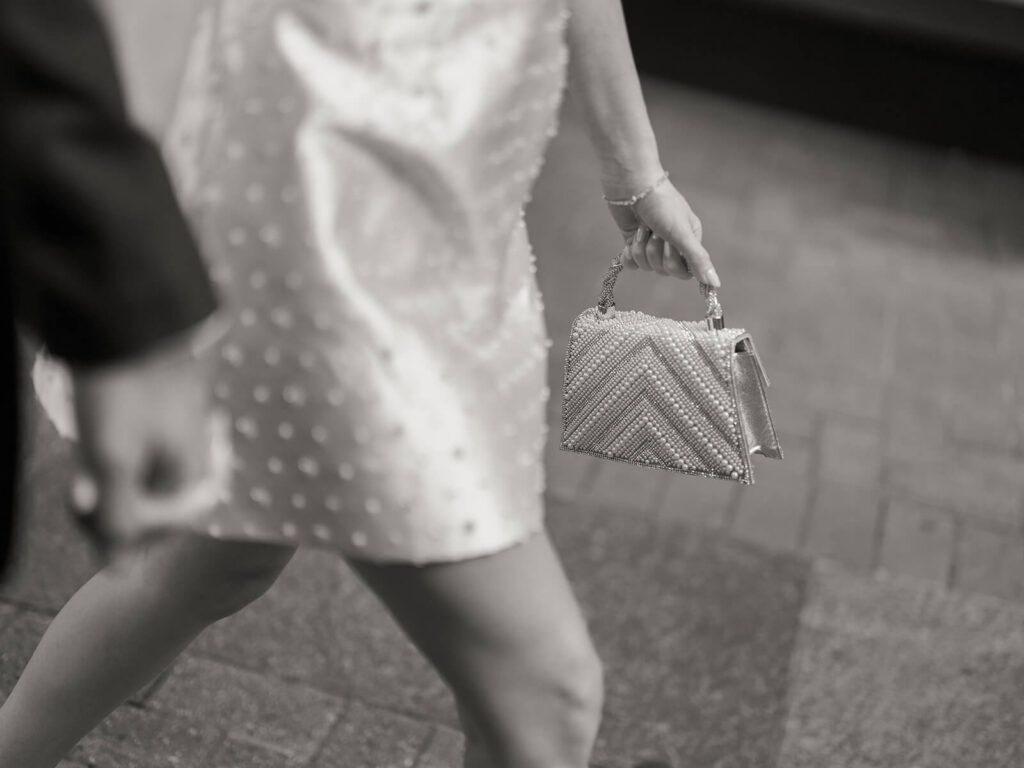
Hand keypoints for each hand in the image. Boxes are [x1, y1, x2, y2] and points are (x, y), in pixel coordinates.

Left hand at [68, 331, 222, 559]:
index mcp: (192, 476)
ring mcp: (183, 431)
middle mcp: (196, 457)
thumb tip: (122, 574)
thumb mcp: (112, 462)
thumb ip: (119, 520)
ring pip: (144, 476)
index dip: (121, 534)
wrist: (134, 317)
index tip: (90, 511)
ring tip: (85, 456)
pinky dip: (116, 452)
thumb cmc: (125, 392)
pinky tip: (99, 432)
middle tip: (79, 489)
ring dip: (109, 478)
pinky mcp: (168, 410)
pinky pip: (144, 449)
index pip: (161, 532)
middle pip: (152, 506)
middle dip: (110, 505)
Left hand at [605, 177, 719, 287]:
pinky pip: (632, 264)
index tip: (670, 243)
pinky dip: (629, 254)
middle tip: (654, 231)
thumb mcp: (683, 233)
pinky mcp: (634, 242)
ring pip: (646, 266)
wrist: (632, 186)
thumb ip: (698, 260)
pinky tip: (630, 240)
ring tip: (643, 228)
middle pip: (663, 270)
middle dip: (655, 251)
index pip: (684, 272)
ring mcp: (652, 244)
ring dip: (641, 247)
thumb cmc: (661, 204)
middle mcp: (673, 245)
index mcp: (690, 241)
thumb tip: (715, 284)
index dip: (673, 261)